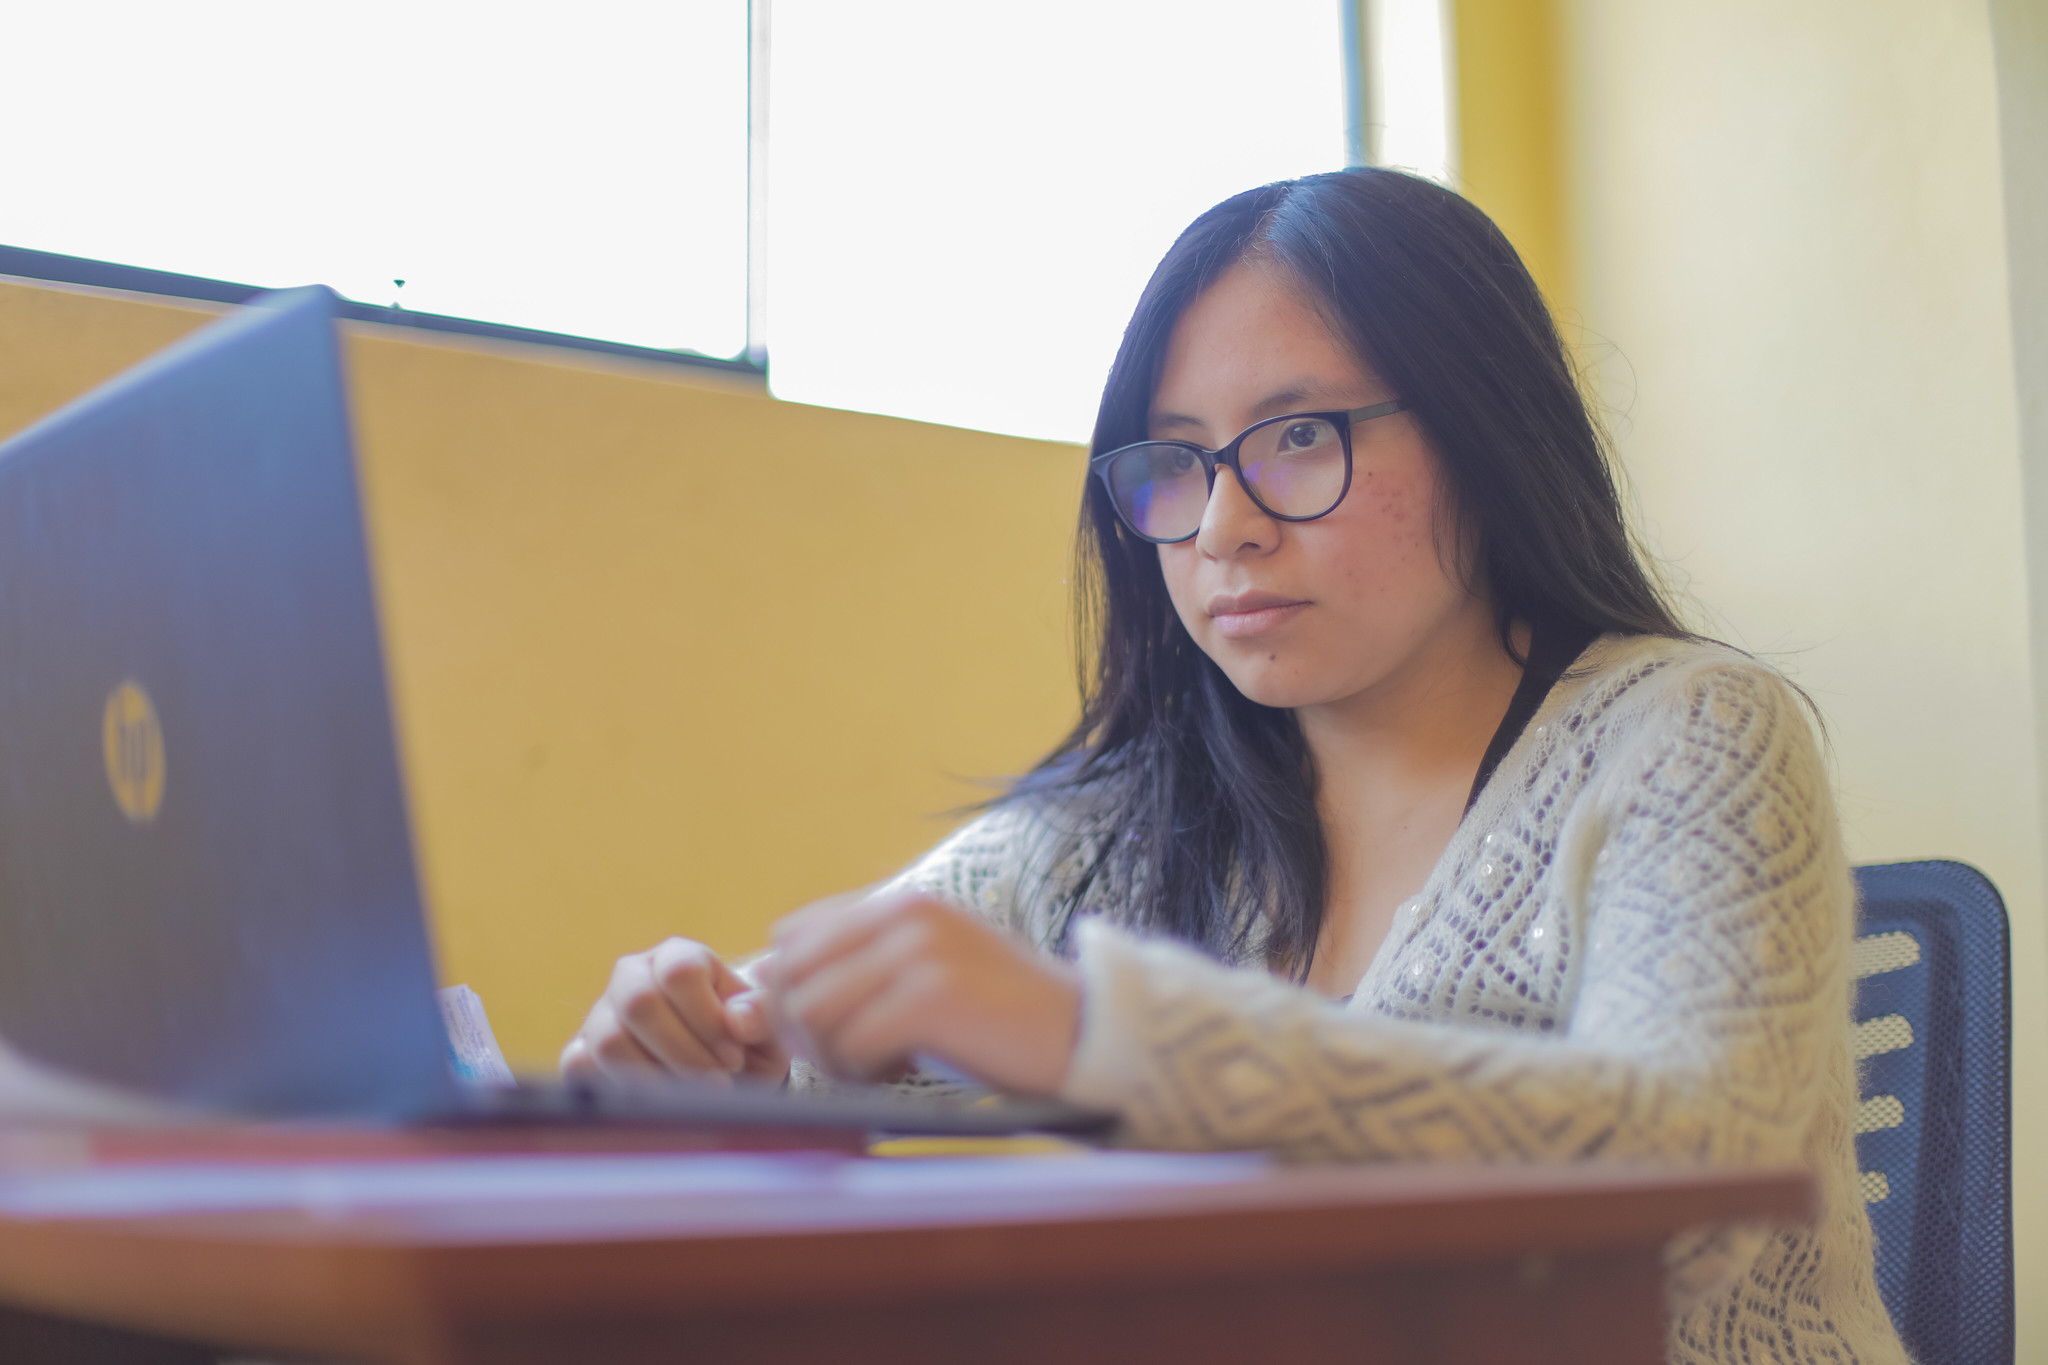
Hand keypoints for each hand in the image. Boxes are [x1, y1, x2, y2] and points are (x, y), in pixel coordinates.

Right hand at [560, 937, 789, 1083]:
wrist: (722, 1075)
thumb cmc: (745, 1043)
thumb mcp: (766, 1029)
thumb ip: (761, 1015)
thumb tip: (737, 1020)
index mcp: (678, 957)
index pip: (680, 972)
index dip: (708, 1020)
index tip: (734, 1057)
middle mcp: (632, 976)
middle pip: (639, 1002)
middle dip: (684, 1053)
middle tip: (717, 1081)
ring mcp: (601, 1013)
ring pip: (610, 1041)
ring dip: (657, 1077)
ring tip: (692, 1095)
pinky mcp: (582, 1051)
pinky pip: (582, 1067)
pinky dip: (622, 1091)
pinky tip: (658, 1101)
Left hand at [757, 887, 1081, 1094]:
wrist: (1083, 1033)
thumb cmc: (996, 1019)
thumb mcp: (921, 978)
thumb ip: (851, 976)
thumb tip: (753, 999)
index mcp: (900, 903)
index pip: (792, 937)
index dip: (791, 992)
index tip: (826, 1033)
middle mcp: (905, 915)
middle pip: (790, 973)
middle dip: (800, 1030)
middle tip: (845, 1061)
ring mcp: (920, 951)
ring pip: (811, 1009)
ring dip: (829, 1055)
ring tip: (874, 1067)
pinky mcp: (933, 996)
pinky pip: (850, 1041)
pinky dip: (861, 1071)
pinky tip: (898, 1073)